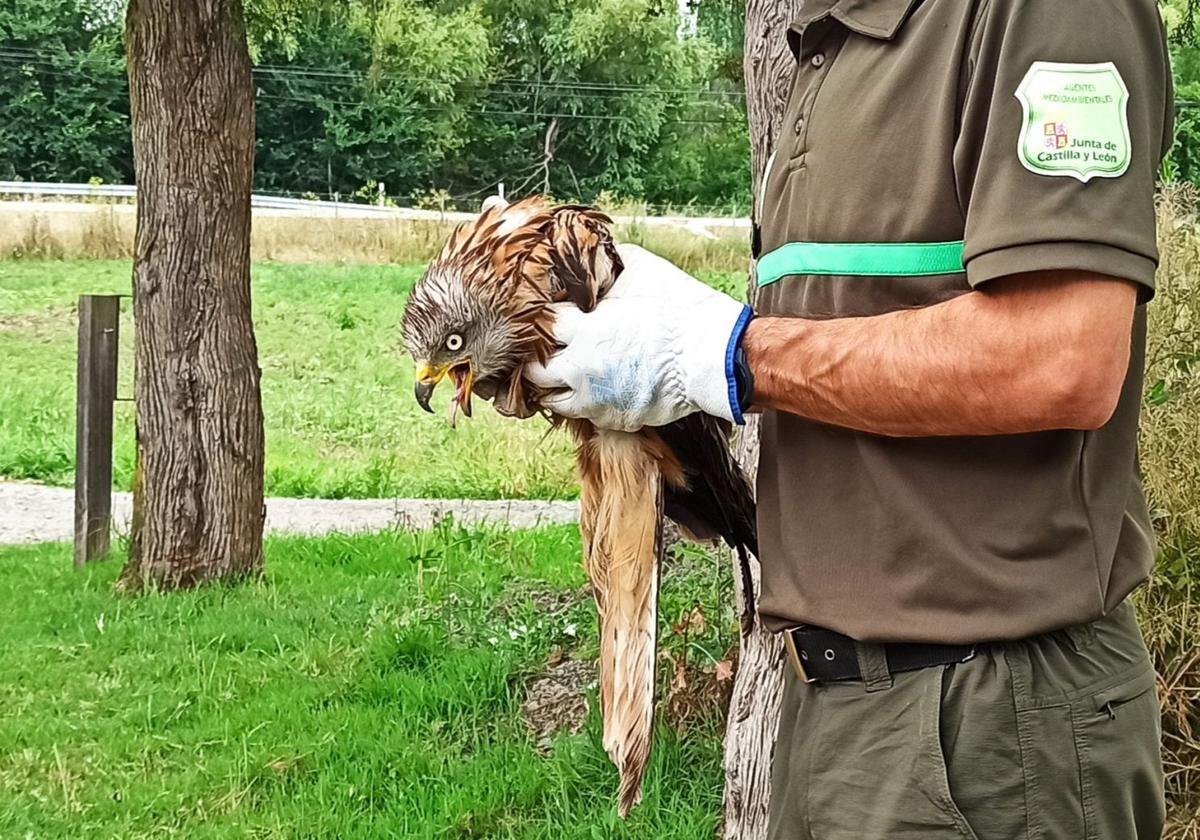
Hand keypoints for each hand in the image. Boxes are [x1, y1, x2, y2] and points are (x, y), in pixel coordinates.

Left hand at [524, 244, 752, 430]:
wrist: (715, 357)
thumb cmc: (682, 311)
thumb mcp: (643, 271)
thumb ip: (611, 262)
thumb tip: (597, 251)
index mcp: (584, 331)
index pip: (540, 326)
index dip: (544, 317)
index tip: (555, 313)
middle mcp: (582, 369)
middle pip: (535, 371)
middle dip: (538, 357)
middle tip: (549, 347)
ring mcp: (597, 400)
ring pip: (553, 401)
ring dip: (554, 386)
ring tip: (566, 372)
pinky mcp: (616, 420)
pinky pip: (586, 416)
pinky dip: (584, 403)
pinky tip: (594, 389)